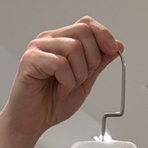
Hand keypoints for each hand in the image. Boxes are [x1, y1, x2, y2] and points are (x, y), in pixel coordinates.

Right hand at [1, 16, 123, 143]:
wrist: (32, 122)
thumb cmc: (52, 103)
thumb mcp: (84, 82)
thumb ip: (98, 63)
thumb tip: (116, 46)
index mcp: (61, 41)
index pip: (86, 24)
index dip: (103, 35)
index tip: (114, 50)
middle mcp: (49, 40)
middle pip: (83, 31)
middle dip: (92, 59)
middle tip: (82, 79)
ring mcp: (38, 48)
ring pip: (73, 47)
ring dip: (78, 74)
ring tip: (68, 87)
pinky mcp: (30, 60)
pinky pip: (60, 64)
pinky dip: (66, 81)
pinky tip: (59, 90)